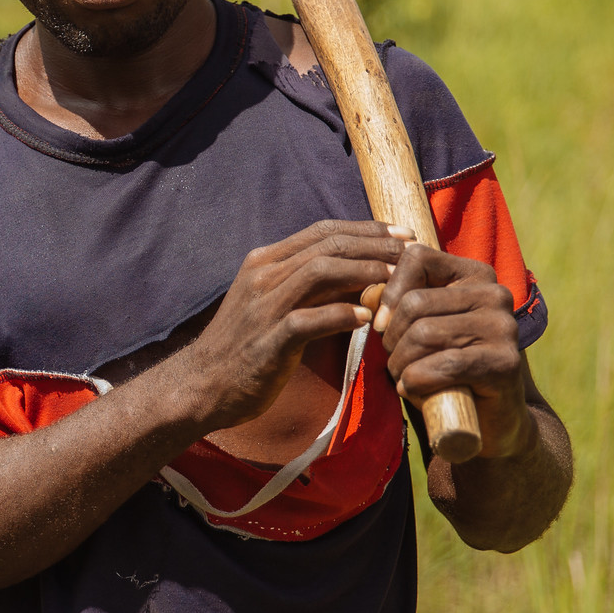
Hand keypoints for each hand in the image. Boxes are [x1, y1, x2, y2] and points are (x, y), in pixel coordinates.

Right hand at [173, 220, 413, 432]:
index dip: (365, 228)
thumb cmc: (246, 346)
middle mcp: (262, 276)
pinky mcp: (267, 340)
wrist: (203, 384)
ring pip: (320, 272)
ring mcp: (263, 306)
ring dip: (365, 272)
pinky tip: (366, 320)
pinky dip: (340, 316)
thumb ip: (309, 287)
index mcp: (264, 262)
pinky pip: (308, 320)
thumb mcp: (273, 304)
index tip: (399, 234)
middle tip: (410, 251)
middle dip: (374, 244)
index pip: (321, 231)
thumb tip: (359, 276)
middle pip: (327, 245)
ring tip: (396, 279)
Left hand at [374, 244, 531, 459]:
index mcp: (474, 274)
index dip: (387, 292)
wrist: (484, 419)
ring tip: (406, 377)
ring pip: (423, 333)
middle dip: (391, 338)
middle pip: (414, 302)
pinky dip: (415, 382)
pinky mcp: (505, 362)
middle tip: (396, 361)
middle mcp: (495, 293)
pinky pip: (441, 365)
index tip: (381, 323)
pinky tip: (415, 391)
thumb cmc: (439, 366)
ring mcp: (505, 327)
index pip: (416, 257)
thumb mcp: (416, 325)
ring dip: (401, 363)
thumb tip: (367, 294)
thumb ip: (394, 302)